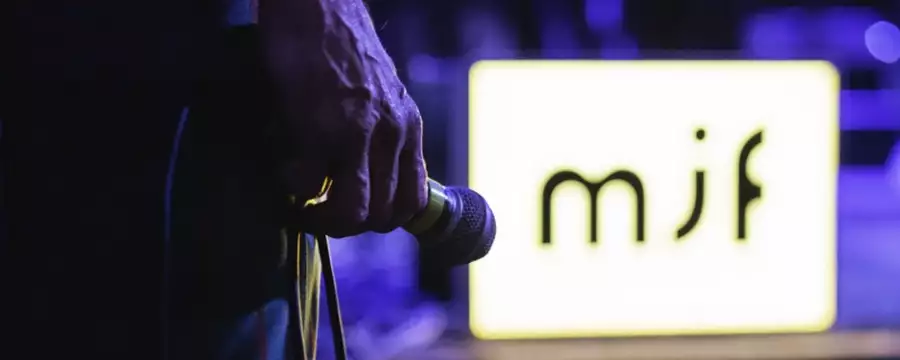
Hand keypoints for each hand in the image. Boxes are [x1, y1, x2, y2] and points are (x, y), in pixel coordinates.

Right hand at [260, 0, 428, 237]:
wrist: (318, 6)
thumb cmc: (340, 46)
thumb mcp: (381, 93)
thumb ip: (381, 132)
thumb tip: (366, 176)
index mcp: (408, 126)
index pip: (414, 200)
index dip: (386, 219)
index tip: (358, 215)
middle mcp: (391, 134)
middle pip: (384, 215)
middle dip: (349, 225)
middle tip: (320, 215)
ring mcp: (358, 134)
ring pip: (353, 212)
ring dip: (323, 220)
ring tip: (302, 208)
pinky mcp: (320, 128)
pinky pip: (309, 186)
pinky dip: (293, 191)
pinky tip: (285, 174)